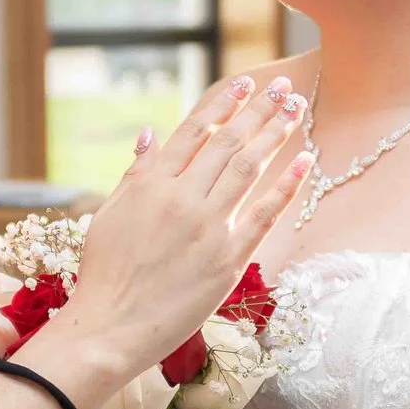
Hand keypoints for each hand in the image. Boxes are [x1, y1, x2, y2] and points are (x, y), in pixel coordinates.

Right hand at [45, 75, 310, 390]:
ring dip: (275, 134)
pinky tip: (305, 160)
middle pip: (228, 141)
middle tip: (283, 87)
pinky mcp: (228, 258)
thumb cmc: (104, 273)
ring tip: (295, 110)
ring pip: (249, 168)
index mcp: (151, 183)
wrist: (110, 327)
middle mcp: (182, 197)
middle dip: (258, 110)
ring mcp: (208, 226)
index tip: (244, 81)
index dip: (223, 102)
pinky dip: (286, 184)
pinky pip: (264, 213)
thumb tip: (151, 131)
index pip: (194, 130)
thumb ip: (135, 172)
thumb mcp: (110, 213)